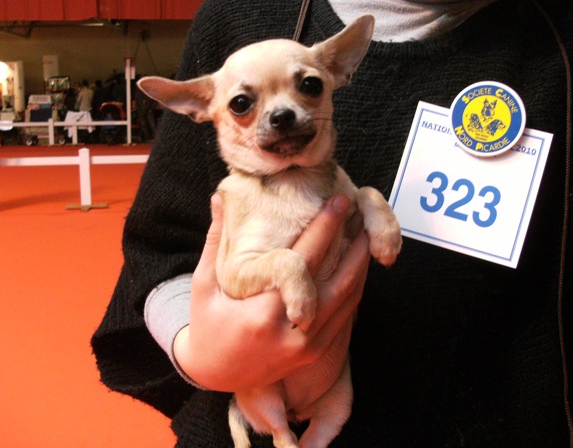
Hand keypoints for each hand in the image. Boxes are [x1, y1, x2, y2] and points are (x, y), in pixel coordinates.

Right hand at [173, 192, 370, 393]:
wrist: (215, 374)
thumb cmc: (207, 326)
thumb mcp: (204, 285)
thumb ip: (215, 241)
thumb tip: (218, 198)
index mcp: (262, 313)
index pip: (304, 262)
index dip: (325, 228)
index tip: (339, 202)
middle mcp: (291, 332)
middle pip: (337, 282)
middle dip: (355, 245)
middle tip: (365, 215)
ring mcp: (307, 347)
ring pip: (347, 300)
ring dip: (360, 266)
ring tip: (368, 236)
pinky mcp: (314, 354)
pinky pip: (344, 317)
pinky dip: (355, 290)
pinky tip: (358, 268)